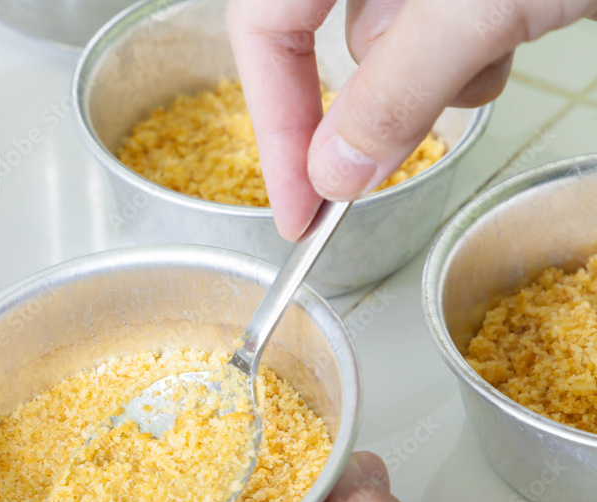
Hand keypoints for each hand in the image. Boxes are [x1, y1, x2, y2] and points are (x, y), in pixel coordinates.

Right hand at [226, 0, 596, 240]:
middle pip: (326, 38)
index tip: (299, 209)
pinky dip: (468, 53)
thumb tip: (334, 174)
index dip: (272, 123)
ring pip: (389, 40)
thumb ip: (394, 91)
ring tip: (495, 46)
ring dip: (434, 74)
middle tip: (394, 156)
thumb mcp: (478, 6)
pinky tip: (511, 30)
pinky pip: (437, 27)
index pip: (262, 27)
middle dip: (374, 99)